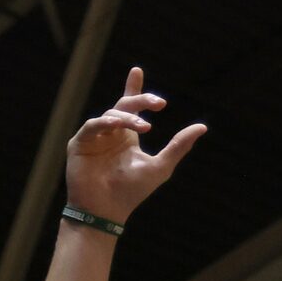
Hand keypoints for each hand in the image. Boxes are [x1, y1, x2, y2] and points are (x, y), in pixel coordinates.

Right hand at [63, 66, 204, 225]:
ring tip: (144, 127)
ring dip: (128, 117)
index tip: (136, 70)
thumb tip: (202, 127)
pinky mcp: (79, 144)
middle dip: (140, 99)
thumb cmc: (132, 191)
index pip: (130, 107)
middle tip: (159, 104)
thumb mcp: (161, 166)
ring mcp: (94, 138)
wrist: (107, 210)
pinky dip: (106, 122)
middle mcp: (110, 134)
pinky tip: (119, 125)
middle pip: (124, 106)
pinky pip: (92, 126)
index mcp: (126, 137)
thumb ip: (179, 146)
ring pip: (111, 114)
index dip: (134, 88)